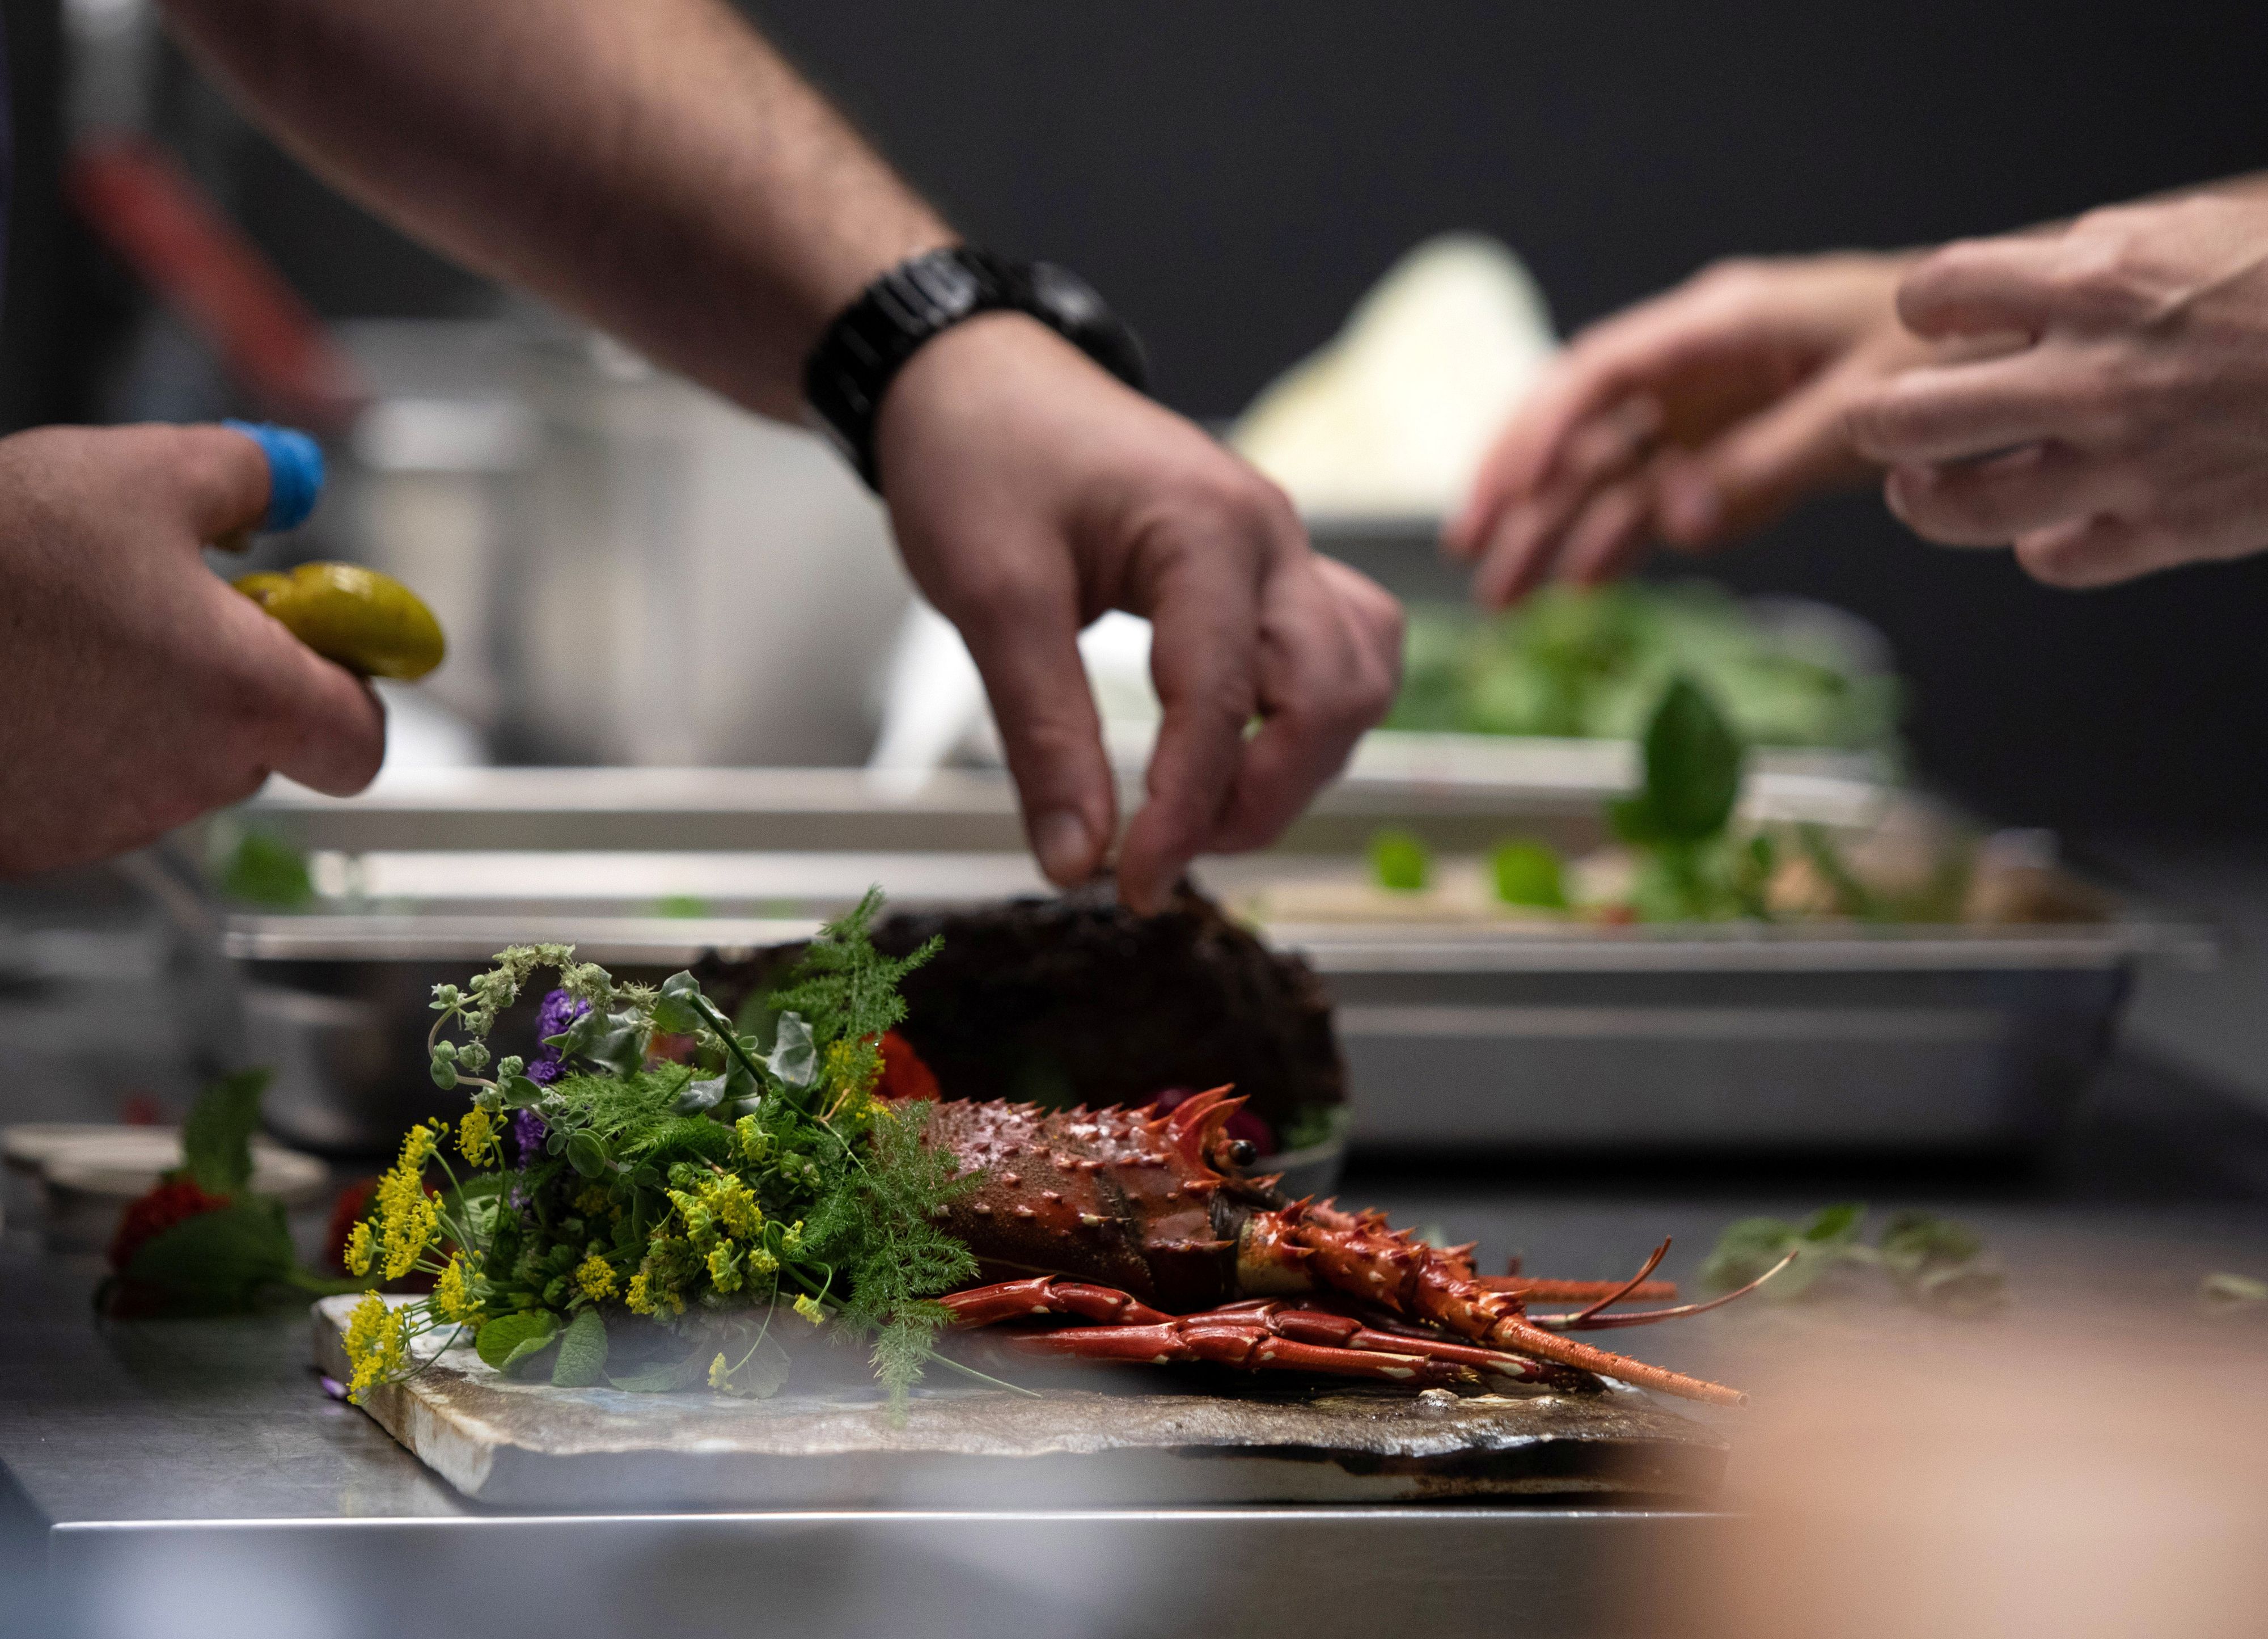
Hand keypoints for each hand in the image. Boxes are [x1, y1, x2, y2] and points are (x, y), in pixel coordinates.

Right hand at [0, 423, 384, 874]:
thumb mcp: (142, 470)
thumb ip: (245, 477)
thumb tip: (283, 482)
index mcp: (247, 697)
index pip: (359, 742)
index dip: (349, 692)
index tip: (315, 642)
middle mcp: (191, 778)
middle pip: (259, 747)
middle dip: (230, 683)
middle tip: (162, 608)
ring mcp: (107, 822)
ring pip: (169, 767)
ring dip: (144, 708)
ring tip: (66, 632)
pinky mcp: (34, 840)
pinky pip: (83, 791)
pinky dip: (67, 742)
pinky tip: (19, 679)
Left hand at [875, 315, 1403, 912]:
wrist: (970, 374)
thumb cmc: (978, 457)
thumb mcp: (989, 599)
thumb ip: (1043, 737)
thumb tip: (1078, 861)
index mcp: (1206, 529)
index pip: (1223, 703)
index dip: (1185, 814)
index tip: (1131, 886)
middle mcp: (1270, 535)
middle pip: (1331, 697)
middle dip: (1260, 798)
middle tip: (1164, 854)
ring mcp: (1280, 548)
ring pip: (1356, 678)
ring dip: (1298, 762)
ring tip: (1201, 810)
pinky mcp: (1267, 567)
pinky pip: (1338, 649)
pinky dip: (1306, 716)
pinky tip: (1236, 749)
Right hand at [1447, 253, 1930, 605]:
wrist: (2010, 352)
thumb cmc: (1945, 356)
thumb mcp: (1865, 408)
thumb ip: (1767, 466)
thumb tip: (1676, 523)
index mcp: (1720, 326)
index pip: (1597, 376)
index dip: (1536, 434)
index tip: (1497, 497)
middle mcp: (1697, 366)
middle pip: (1582, 427)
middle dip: (1521, 490)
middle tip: (1472, 557)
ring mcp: (1710, 412)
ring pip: (1608, 472)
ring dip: (1555, 531)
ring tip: (1506, 598)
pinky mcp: (1732, 454)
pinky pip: (1658, 501)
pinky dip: (1619, 541)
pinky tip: (1581, 586)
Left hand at [1848, 194, 2267, 586]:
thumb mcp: (2196, 235)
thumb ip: (2099, 264)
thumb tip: (2026, 287)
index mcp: (2095, 281)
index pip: (1937, 295)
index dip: (1925, 313)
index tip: (1934, 324)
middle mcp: (2090, 377)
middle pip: (1905, 416)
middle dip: (1879, 420)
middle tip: (1882, 422)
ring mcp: (2122, 462)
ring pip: (1956, 506)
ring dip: (1924, 500)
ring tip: (1919, 488)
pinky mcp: (2167, 529)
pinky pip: (2056, 558)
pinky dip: (2043, 548)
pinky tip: (2049, 532)